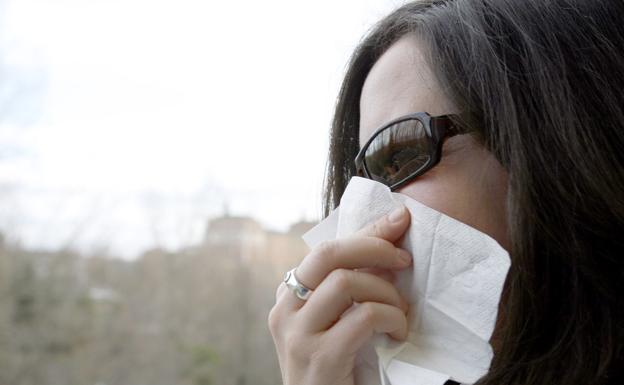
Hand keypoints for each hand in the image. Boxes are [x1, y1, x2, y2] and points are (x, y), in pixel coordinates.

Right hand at [268, 206, 411, 384]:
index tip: (399, 221)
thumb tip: (388, 245)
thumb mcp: (338, 322)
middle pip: (327, 254)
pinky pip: (364, 316)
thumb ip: (351, 288)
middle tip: (405, 259)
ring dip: (386, 292)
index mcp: (288, 298)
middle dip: (372, 246)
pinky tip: (398, 333)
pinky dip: (390, 318)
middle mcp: (284, 311)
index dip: (365, 232)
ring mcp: (297, 335)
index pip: (325, 250)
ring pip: (345, 282)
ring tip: (400, 313)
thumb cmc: (337, 369)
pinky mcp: (319, 358)